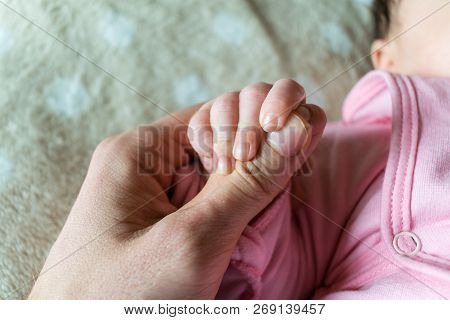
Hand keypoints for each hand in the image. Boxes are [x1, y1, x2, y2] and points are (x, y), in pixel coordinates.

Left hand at [29, 81, 325, 298]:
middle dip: (251, 165)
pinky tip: (234, 238)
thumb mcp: (193, 239)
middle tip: (256, 208)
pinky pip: (206, 203)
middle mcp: (142, 164)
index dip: (256, 130)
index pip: (217, 112)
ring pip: (217, 176)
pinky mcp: (156, 223)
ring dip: (242, 194)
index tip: (280, 163)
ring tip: (242, 231)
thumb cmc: (121, 299)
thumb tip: (300, 128)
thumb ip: (249, 182)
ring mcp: (148, 194)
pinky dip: (229, 215)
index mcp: (139, 149)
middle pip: (219, 143)